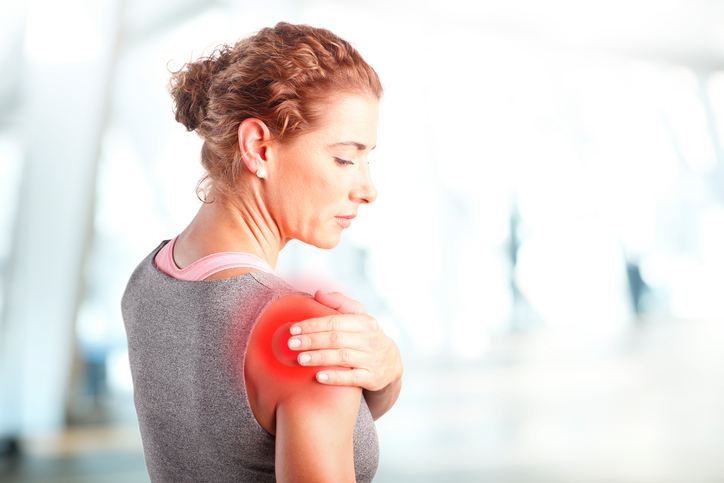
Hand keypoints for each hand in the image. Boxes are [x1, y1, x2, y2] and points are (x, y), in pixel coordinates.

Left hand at [288, 291, 402, 391]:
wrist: (392, 362)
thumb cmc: (367, 336)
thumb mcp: (359, 317)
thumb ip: (339, 303)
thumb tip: (318, 293)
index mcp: (364, 322)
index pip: (334, 321)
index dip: (313, 325)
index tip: (294, 329)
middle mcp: (369, 340)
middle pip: (336, 339)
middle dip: (311, 341)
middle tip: (291, 344)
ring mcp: (371, 360)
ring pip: (342, 357)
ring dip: (319, 357)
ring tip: (300, 359)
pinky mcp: (372, 378)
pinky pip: (351, 378)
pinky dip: (335, 377)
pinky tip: (318, 376)